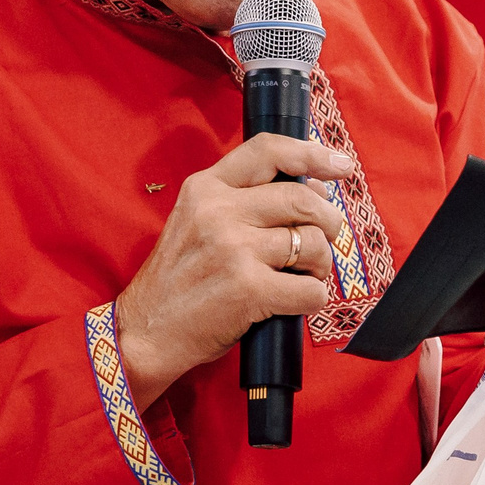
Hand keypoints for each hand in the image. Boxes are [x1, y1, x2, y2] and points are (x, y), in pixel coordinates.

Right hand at [114, 134, 352, 406]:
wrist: (145, 332)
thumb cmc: (178, 282)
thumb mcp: (194, 222)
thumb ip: (240, 202)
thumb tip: (311, 191)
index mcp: (205, 188)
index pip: (268, 151)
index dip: (312, 154)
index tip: (339, 165)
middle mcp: (219, 211)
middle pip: (303, 199)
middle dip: (328, 221)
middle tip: (324, 240)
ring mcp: (234, 249)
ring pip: (311, 243)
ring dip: (320, 264)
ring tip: (305, 276)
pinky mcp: (249, 289)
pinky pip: (311, 289)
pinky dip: (313, 299)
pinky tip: (297, 302)